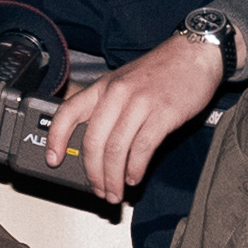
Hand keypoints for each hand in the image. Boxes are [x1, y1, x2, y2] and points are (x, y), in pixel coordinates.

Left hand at [49, 33, 230, 202]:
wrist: (195, 54)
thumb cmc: (162, 71)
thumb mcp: (124, 81)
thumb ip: (108, 107)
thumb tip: (95, 146)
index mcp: (103, 87)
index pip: (68, 112)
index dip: (56, 139)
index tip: (52, 160)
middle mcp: (117, 94)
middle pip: (93, 142)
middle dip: (93, 174)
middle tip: (98, 190)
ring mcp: (140, 104)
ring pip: (116, 150)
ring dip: (114, 178)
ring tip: (116, 192)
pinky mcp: (163, 114)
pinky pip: (142, 148)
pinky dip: (135, 169)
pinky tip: (134, 177)